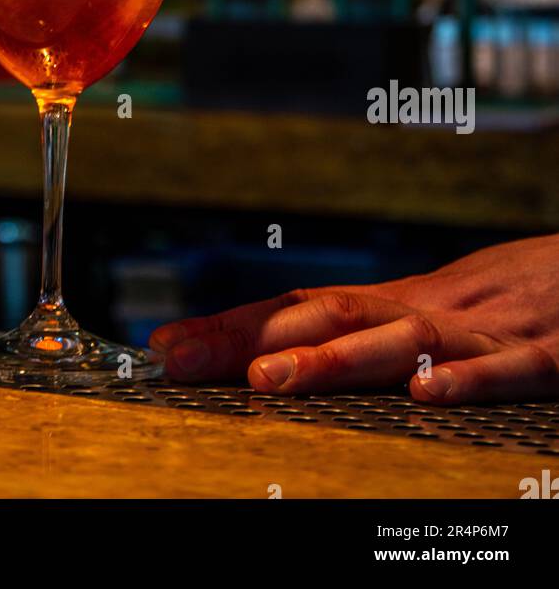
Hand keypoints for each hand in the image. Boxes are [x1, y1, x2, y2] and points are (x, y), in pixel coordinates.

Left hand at [150, 234, 558, 402]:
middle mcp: (437, 308)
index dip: (235, 328)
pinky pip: (510, 371)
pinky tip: (424, 392)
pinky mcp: (555, 355)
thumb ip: (387, 332)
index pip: (307, 309)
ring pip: (405, 339)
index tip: (165, 345)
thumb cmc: (533, 294)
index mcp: (409, 302)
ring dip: (334, 357)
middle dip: (252, 340)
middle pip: (332, 314)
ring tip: (272, 380)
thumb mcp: (452, 312)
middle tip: (180, 359)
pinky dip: (467, 380)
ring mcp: (492, 331)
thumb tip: (298, 353)